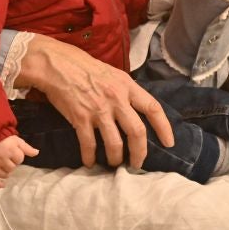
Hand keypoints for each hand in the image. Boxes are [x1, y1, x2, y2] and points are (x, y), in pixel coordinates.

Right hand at [0, 135, 38, 187]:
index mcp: (10, 151)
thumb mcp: (16, 140)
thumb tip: (37, 153)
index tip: (13, 154)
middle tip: (7, 160)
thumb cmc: (2, 139)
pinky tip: (2, 185)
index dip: (18, 157)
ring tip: (3, 167)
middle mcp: (2, 160)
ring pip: (4, 175)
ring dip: (6, 172)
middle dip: (11, 164)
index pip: (20, 159)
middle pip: (12, 168)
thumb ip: (26, 148)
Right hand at [15, 36, 174, 167]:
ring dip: (116, 158)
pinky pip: (89, 145)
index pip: (153, 108)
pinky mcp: (80, 119)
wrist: (59, 65)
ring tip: (115, 163)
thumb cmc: (87, 68)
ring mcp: (99, 110)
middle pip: (137, 132)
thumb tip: (137, 110)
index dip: (164, 128)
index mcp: (128, 86)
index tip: (169, 143)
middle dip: (140, 152)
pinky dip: (90, 157)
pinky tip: (89, 163)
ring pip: (115, 143)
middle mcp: (117, 99)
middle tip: (138, 163)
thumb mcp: (114, 74)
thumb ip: (127, 92)